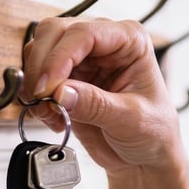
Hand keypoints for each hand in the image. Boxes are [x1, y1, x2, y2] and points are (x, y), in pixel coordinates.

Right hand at [22, 18, 184, 175]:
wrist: (144, 157)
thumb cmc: (153, 132)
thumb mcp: (131, 120)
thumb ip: (95, 105)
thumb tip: (60, 92)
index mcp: (130, 40)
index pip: (84, 33)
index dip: (60, 57)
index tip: (49, 88)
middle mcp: (104, 43)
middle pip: (55, 32)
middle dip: (43, 67)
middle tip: (43, 100)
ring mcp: (82, 58)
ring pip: (39, 50)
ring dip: (36, 82)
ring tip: (51, 113)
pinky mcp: (66, 78)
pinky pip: (37, 75)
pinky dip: (34, 96)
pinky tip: (52, 116)